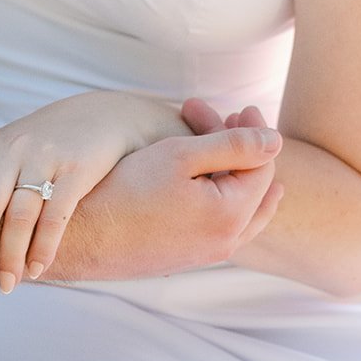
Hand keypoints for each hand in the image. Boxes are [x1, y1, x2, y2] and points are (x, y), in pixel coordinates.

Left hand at [0, 92, 193, 292]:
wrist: (107, 114)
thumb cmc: (49, 140)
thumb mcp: (14, 146)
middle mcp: (15, 147)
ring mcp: (46, 156)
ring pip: (19, 214)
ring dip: (11, 256)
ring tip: (8, 285)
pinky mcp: (77, 170)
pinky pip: (55, 215)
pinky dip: (44, 247)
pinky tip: (38, 269)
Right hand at [61, 123, 282, 281]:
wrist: (84, 235)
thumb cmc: (127, 190)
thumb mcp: (181, 156)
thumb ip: (233, 145)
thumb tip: (276, 139)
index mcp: (230, 216)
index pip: (262, 166)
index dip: (254, 131)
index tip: (238, 106)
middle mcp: (226, 242)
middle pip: (252, 186)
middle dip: (237, 145)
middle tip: (213, 115)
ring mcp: (207, 252)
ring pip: (237, 204)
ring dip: (226, 166)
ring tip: (203, 135)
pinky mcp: (187, 254)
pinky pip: (219, 220)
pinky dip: (215, 189)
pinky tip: (196, 171)